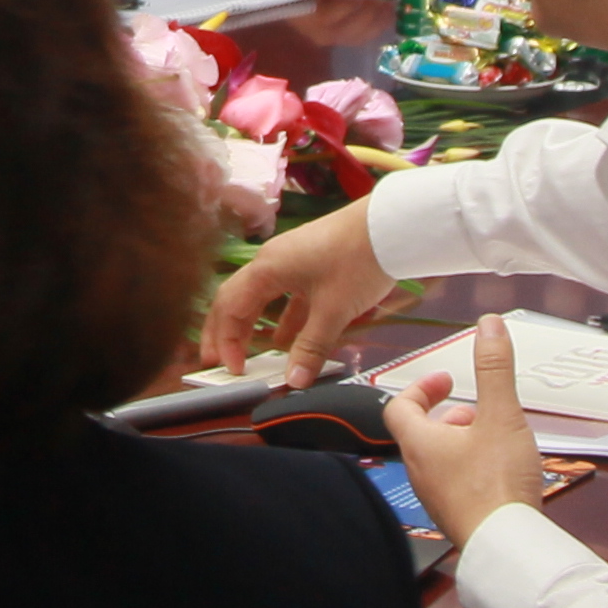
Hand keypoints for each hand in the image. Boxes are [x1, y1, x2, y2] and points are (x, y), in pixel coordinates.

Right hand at [200, 192, 392, 385]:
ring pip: (261, 298)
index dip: (225, 340)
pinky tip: (287, 339)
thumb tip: (294, 382)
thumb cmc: (356, 261)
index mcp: (267, 269)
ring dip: (253, 326)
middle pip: (236, 299)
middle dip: (225, 331)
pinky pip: (286, 296)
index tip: (233, 369)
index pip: (229, 307)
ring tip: (250, 354)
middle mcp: (272, 262)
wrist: (390, 225)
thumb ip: (311, 347)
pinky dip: (282, 319)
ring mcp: (291, 261)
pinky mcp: (311, 264)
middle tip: (217, 361)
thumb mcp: (333, 310)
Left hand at [388, 318, 551, 546]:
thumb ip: (494, 369)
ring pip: (439, 459)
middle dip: (448, 414)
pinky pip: (455, 482)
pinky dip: (472, 466)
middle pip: (421, 434)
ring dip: (462, 440)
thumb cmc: (496, 485)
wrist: (507, 546)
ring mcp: (436, 498)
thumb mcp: (501, 416)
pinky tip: (501, 469)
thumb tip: (488, 325)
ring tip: (493, 435)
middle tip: (474, 407)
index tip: (446, 380)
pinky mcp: (457, 516)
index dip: (421, 388)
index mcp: (420, 444)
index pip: (399, 407)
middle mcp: (420, 472)